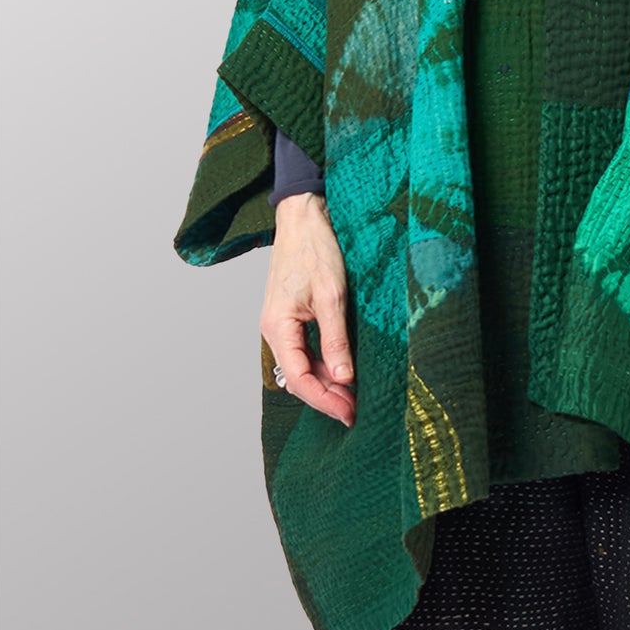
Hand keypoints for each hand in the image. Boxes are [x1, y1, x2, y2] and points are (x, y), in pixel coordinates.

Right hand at [261, 192, 355, 427]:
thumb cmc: (314, 249)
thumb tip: (344, 377)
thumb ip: (335, 337)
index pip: (300, 379)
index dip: (324, 400)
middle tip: (356, 411)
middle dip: (327, 396)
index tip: (349, 413)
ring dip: (327, 381)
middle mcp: (274, 330)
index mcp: (277, 327)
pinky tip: (342, 370)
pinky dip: (324, 362)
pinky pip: (305, 349)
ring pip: (303, 364)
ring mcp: (282, 324)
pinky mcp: (292, 316)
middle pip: (300, 376)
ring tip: (352, 397)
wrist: (304, 216)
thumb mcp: (331, 294)